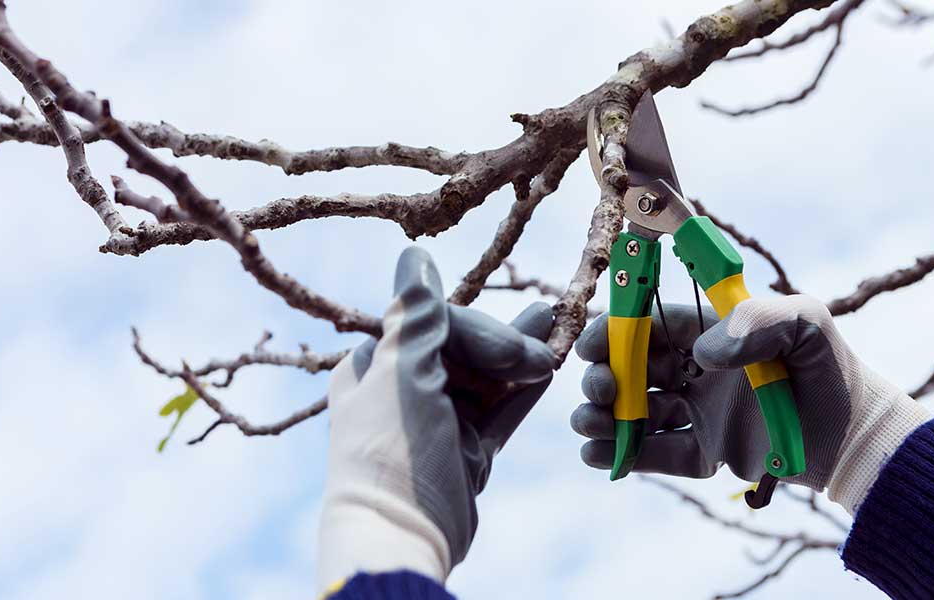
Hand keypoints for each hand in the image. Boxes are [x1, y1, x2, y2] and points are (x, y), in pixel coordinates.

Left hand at [317, 247, 556, 589]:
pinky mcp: (466, 450)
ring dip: (521, 356)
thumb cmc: (391, 448)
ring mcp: (439, 421)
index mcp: (375, 365)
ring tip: (558, 326)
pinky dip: (523, 392)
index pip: (433, 323)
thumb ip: (417, 315)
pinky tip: (551, 368)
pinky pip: (500, 412)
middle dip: (505, 344)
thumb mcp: (402, 373)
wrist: (401, 534)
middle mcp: (404, 388)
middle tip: (541, 354)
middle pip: (464, 348)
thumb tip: (414, 254)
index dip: (476, 329)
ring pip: (487, 377)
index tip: (510, 347)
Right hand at [571, 295, 930, 512]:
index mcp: (709, 334)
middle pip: (631, 370)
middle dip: (604, 378)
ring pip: (636, 413)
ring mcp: (699, 413)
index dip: (614, 333)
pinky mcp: (706, 454)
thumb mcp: (804, 323)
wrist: (857, 437)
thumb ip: (757, 320)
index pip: (648, 326)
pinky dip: (625, 455)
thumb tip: (702, 354)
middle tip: (601, 391)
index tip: (592, 346)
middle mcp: (696, 371)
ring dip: (604, 418)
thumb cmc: (829, 368)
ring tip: (589, 425)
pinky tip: (599, 456)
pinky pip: (658, 455)